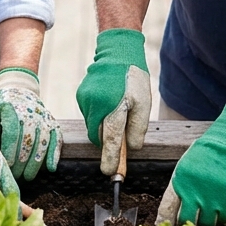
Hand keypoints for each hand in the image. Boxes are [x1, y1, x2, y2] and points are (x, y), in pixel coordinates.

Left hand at [0, 68, 60, 179]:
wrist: (19, 88)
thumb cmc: (1, 106)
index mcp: (12, 108)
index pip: (12, 132)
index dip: (10, 151)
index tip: (7, 166)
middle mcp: (30, 111)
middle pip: (28, 140)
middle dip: (22, 162)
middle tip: (16, 177)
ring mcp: (43, 117)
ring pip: (42, 142)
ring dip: (36, 162)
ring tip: (28, 177)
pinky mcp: (52, 122)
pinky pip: (57, 139)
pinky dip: (54, 154)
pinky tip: (51, 169)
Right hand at [76, 28, 151, 175]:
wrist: (116, 51)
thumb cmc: (133, 77)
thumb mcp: (144, 103)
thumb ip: (137, 128)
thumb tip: (130, 148)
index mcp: (112, 108)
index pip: (110, 140)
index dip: (110, 159)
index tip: (110, 173)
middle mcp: (94, 106)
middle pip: (99, 136)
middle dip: (109, 142)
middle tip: (122, 141)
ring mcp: (85, 100)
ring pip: (94, 126)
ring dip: (105, 127)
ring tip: (119, 110)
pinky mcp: (81, 96)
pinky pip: (91, 115)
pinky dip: (100, 116)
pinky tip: (110, 103)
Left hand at [155, 103, 225, 225]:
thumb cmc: (207, 151)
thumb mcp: (186, 165)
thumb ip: (181, 185)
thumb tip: (174, 207)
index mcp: (179, 182)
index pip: (167, 209)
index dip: (166, 221)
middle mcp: (194, 192)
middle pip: (186, 220)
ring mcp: (212, 198)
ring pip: (206, 224)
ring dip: (206, 225)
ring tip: (207, 221)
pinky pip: (225, 219)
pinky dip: (223, 219)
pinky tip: (222, 212)